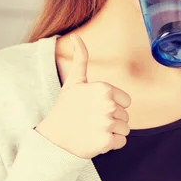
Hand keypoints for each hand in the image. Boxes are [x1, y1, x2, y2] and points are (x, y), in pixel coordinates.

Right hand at [36, 34, 131, 158]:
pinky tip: (96, 140)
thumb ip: (80, 58)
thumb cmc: (65, 108)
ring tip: (93, 129)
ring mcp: (107, 123)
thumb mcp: (73, 81)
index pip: (126, 101)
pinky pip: (122, 142)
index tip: (96, 108)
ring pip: (125, 129)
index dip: (113, 105)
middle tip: (92, 120)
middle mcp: (108, 104)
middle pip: (126, 115)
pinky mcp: (107, 141)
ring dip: (112, 132)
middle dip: (112, 119)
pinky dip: (111, 144)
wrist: (54, 138)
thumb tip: (75, 36)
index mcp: (104, 88)